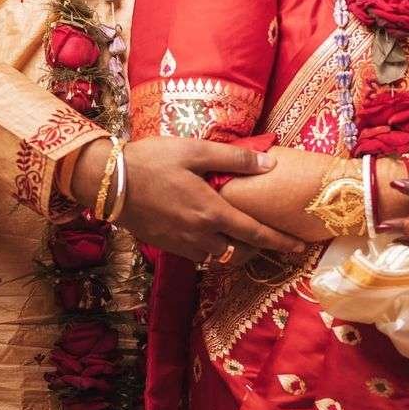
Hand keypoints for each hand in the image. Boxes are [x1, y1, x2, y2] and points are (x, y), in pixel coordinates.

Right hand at [74, 136, 305, 263]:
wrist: (109, 182)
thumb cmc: (153, 160)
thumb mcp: (195, 150)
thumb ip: (234, 158)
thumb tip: (270, 163)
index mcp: (212, 212)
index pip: (256, 233)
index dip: (280, 242)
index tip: (299, 248)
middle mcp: (200, 235)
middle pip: (241, 252)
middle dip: (261, 249)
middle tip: (275, 241)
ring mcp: (182, 244)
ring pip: (220, 258)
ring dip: (237, 252)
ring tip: (247, 240)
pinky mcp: (167, 246)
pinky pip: (200, 257)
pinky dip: (214, 251)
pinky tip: (213, 235)